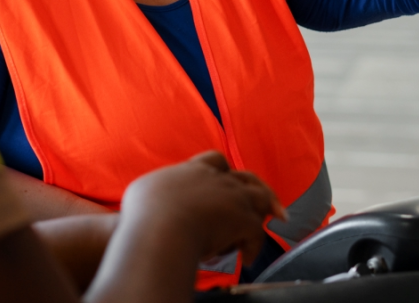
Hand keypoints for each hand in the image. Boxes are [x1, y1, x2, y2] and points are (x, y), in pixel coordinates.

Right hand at [120, 151, 285, 265]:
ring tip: (274, 220)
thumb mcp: (144, 190)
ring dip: (269, 209)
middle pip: (246, 177)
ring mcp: (234, 198)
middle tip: (267, 201)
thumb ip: (157, 189)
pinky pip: (257, 233)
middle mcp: (218, 180)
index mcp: (194, 170)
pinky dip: (254, 246)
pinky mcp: (244, 220)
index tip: (227, 178)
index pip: (215, 160)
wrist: (161, 229)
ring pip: (261, 198)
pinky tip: (248, 258)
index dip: (224, 170)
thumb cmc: (145, 213)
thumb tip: (154, 195)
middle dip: (259, 188)